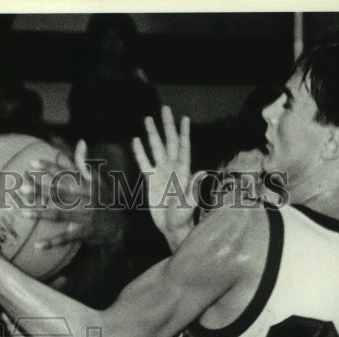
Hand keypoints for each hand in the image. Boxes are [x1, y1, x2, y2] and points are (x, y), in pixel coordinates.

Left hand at [20, 140, 125, 248]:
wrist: (119, 226)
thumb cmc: (104, 201)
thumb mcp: (98, 180)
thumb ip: (85, 164)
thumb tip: (80, 143)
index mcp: (86, 185)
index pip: (66, 174)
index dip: (50, 168)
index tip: (32, 163)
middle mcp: (85, 199)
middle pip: (59, 193)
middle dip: (40, 190)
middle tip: (22, 188)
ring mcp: (86, 216)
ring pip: (59, 214)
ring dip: (41, 214)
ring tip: (23, 213)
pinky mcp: (86, 232)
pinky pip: (66, 238)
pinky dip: (52, 242)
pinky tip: (37, 246)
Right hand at [132, 106, 204, 250]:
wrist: (172, 226)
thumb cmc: (183, 216)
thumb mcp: (190, 203)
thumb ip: (194, 188)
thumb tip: (202, 172)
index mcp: (184, 171)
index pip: (184, 147)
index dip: (184, 133)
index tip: (184, 118)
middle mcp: (172, 167)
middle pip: (170, 142)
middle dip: (167, 126)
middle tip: (165, 109)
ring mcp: (161, 172)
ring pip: (156, 149)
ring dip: (153, 134)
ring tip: (148, 119)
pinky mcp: (151, 179)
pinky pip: (144, 163)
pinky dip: (140, 152)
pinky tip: (136, 140)